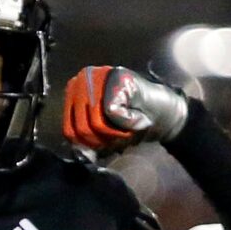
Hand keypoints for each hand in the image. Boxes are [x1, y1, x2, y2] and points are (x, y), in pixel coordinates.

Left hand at [64, 65, 189, 152]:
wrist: (161, 115)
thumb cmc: (130, 125)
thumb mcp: (103, 137)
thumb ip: (88, 143)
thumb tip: (79, 154)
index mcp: (73, 93)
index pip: (69, 131)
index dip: (88, 145)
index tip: (106, 143)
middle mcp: (82, 80)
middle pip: (81, 129)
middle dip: (103, 142)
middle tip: (119, 137)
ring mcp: (99, 76)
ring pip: (94, 122)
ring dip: (114, 135)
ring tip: (125, 129)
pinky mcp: (115, 78)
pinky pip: (111, 113)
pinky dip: (125, 123)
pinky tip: (134, 119)